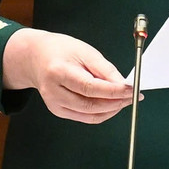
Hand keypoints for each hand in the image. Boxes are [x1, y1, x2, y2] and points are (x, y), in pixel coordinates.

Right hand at [1, 28, 134, 123]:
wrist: (36, 57)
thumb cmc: (61, 50)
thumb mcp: (85, 51)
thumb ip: (105, 69)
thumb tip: (123, 85)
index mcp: (58, 72)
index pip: (90, 87)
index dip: (114, 91)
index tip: (132, 90)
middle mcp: (53, 92)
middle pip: (90, 105)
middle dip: (116, 103)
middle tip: (133, 96)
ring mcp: (54, 104)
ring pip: (89, 116)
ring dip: (111, 110)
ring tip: (125, 99)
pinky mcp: (58, 111)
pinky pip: (85, 117)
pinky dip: (102, 113)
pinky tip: (111, 104)